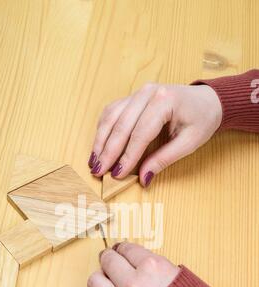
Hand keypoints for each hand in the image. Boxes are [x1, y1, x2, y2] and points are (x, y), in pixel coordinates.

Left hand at [80, 242, 178, 286]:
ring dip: (101, 279)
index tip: (122, 252)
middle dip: (111, 259)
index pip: (126, 248)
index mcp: (152, 267)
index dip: (124, 249)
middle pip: (107, 261)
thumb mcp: (180, 275)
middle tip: (114, 263)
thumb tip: (133, 259)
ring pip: (94, 281)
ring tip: (109, 283)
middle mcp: (133, 284)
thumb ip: (154, 264)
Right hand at [88, 83, 221, 185]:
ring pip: (111, 117)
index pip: (140, 133)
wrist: (207, 100)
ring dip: (100, 141)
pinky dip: (103, 130)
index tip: (117, 174)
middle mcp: (148, 93)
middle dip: (108, 151)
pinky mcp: (132, 97)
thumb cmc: (201, 120)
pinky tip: (99, 146)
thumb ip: (164, 159)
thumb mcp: (189, 143)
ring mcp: (138, 92)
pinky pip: (112, 112)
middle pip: (121, 125)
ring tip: (94, 162)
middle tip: (99, 171)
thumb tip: (144, 178)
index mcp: (165, 101)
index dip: (127, 156)